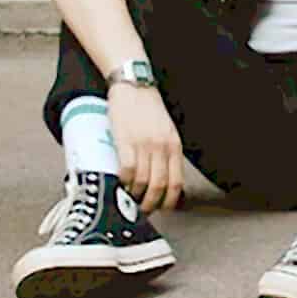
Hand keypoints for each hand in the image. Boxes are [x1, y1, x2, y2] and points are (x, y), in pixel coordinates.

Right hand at [108, 83, 183, 212]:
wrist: (134, 86)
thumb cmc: (148, 109)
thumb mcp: (165, 131)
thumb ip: (165, 151)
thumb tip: (160, 176)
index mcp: (174, 145)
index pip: (176, 182)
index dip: (168, 201)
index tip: (160, 209)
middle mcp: (162, 147)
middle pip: (159, 187)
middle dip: (149, 205)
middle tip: (141, 210)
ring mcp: (144, 145)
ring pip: (143, 182)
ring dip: (134, 197)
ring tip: (128, 200)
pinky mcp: (126, 141)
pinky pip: (127, 171)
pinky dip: (123, 183)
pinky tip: (120, 184)